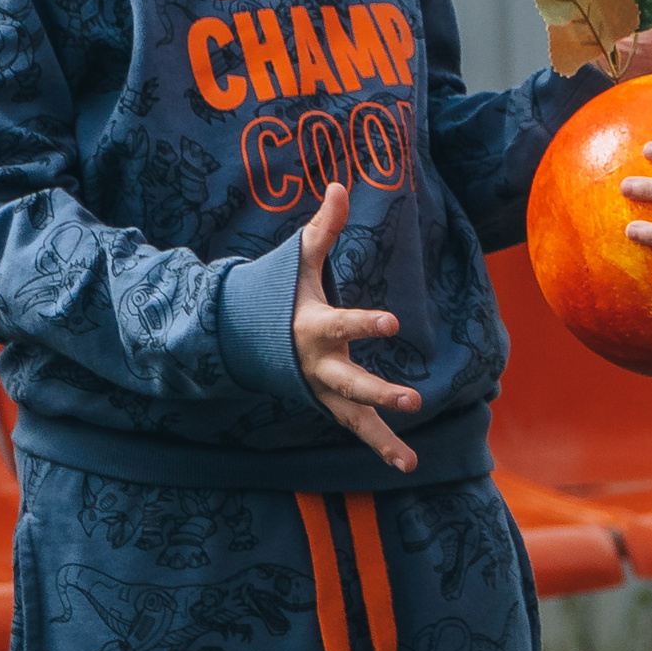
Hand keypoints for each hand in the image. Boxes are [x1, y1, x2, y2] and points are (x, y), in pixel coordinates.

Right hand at [293, 181, 421, 472]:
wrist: (238, 337)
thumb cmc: (276, 295)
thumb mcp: (297, 263)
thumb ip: (322, 230)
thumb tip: (339, 185)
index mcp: (312, 327)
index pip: (343, 324)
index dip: (366, 323)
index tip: (394, 321)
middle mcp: (317, 365)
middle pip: (350, 383)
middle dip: (379, 394)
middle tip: (413, 401)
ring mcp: (320, 390)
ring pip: (352, 419)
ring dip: (381, 439)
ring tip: (410, 462)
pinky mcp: (327, 404)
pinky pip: (355, 429)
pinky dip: (379, 447)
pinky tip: (408, 465)